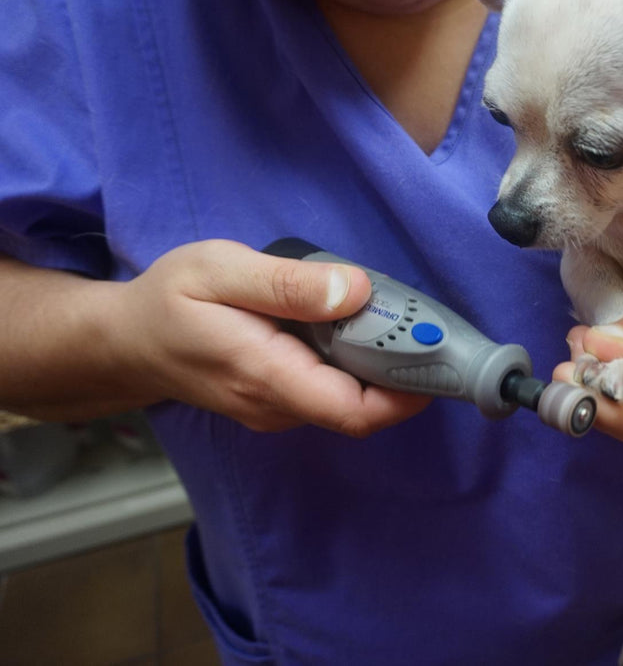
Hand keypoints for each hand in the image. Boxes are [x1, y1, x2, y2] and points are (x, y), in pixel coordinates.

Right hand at [109, 240, 430, 434]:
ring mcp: (280, 410)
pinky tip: (357, 325)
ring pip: (349, 399)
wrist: (126, 341)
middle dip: (402, 370)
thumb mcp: (219, 271)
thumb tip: (357, 291)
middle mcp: (280, 407)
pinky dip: (357, 363)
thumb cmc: (169, 301)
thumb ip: (287, 285)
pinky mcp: (280, 400)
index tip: (438, 355)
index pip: (354, 410)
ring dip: (381, 365)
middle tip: (423, 320)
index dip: (407, 392)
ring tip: (394, 315)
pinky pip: (332, 390)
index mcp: (268, 377)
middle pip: (362, 406)